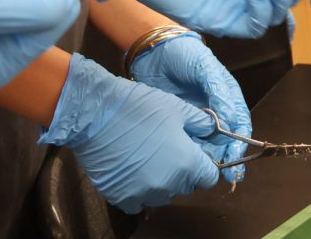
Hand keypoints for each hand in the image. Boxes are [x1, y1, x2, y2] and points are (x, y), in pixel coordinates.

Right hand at [40, 53, 221, 212]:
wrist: (97, 114)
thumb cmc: (139, 107)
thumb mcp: (178, 109)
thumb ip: (202, 124)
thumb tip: (213, 131)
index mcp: (186, 163)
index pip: (209, 177)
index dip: (205, 165)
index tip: (196, 154)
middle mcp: (168, 184)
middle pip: (187, 186)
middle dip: (184, 171)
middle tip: (171, 149)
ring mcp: (143, 193)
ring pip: (164, 195)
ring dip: (163, 182)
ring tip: (151, 157)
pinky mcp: (121, 197)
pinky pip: (139, 202)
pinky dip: (140, 191)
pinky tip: (134, 170)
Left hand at [129, 34, 251, 185]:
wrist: (151, 51)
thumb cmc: (183, 53)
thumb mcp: (204, 66)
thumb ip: (217, 90)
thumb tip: (230, 118)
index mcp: (226, 95)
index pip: (239, 122)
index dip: (240, 141)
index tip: (234, 157)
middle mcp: (215, 109)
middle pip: (225, 139)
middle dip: (226, 157)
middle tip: (224, 176)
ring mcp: (195, 118)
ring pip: (207, 143)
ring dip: (208, 159)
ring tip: (205, 173)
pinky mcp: (178, 122)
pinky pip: (187, 141)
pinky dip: (189, 153)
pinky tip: (187, 163)